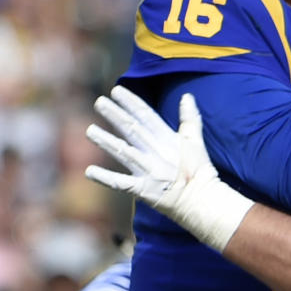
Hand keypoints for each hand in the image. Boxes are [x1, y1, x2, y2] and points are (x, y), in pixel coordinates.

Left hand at [85, 86, 252, 251]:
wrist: (201, 200)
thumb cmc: (199, 170)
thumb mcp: (195, 141)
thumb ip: (190, 118)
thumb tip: (187, 96)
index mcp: (168, 140)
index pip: (147, 116)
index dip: (131, 102)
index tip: (117, 90)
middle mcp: (156, 153)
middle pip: (133, 130)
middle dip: (115, 115)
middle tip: (99, 102)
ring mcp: (149, 171)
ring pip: (124, 153)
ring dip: (106, 141)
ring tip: (90, 130)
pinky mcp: (143, 190)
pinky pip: (122, 183)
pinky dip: (106, 178)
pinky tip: (89, 171)